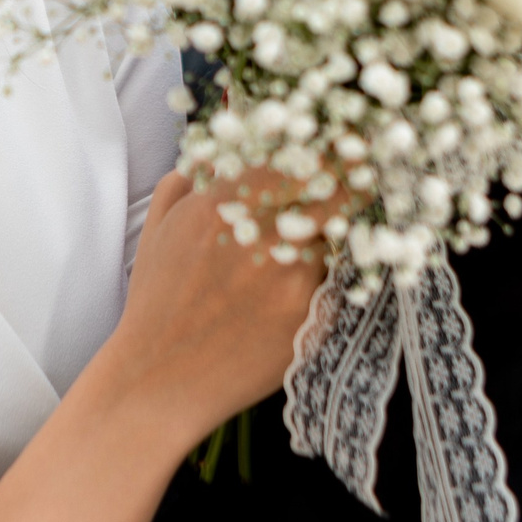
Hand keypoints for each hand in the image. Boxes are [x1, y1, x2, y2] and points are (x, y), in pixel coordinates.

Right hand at [99, 169, 327, 446]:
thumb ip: (191, 174)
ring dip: (337, 230)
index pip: (299, 153)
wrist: (160, 378)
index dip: (325, 148)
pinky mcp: (310, 316)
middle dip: (351, 177)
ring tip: (319, 241)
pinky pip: (337, 279)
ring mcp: (292, 277)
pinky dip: (329, 276)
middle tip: (362, 173)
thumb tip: (228, 143)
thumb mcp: (160, 225)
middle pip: (336, 186)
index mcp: (222, 203)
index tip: (340, 144)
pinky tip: (302, 288)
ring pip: (341, 233)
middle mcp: (262, 234)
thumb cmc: (159, 300)